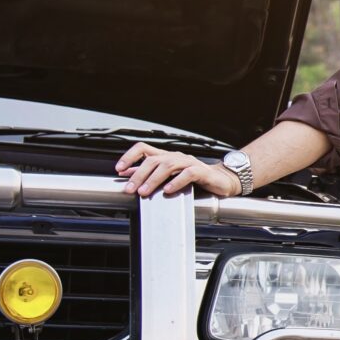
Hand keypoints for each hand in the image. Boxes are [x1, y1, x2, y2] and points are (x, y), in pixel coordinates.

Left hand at [116, 142, 239, 197]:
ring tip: (145, 191)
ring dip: (154, 179)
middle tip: (129, 188)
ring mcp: (188, 162)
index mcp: (165, 156)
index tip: (119, 170)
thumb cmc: (194, 178)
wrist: (220, 180)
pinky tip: (168, 190)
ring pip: (168, 165)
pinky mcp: (201, 171)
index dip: (129, 157)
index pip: (143, 148)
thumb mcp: (168, 175)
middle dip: (138, 174)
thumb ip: (147, 173)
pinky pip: (187, 174)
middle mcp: (175, 156)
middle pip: (153, 159)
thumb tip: (126, 174)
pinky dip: (176, 182)